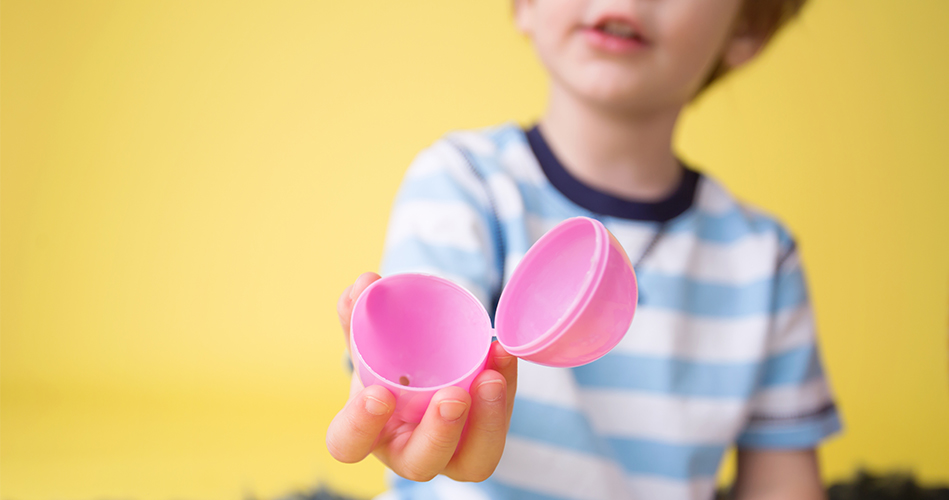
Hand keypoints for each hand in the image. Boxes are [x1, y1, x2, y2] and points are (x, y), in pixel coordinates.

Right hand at [327, 272, 517, 481]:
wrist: (418, 378)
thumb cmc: (386, 367)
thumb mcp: (368, 343)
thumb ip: (359, 315)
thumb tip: (365, 282)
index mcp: (367, 434)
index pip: (350, 444)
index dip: (360, 426)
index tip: (378, 395)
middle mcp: (407, 452)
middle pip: (421, 462)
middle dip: (440, 432)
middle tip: (453, 396)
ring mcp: (450, 454)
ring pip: (472, 460)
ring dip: (487, 420)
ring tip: (492, 377)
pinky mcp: (483, 442)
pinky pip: (498, 426)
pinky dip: (507, 390)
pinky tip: (505, 356)